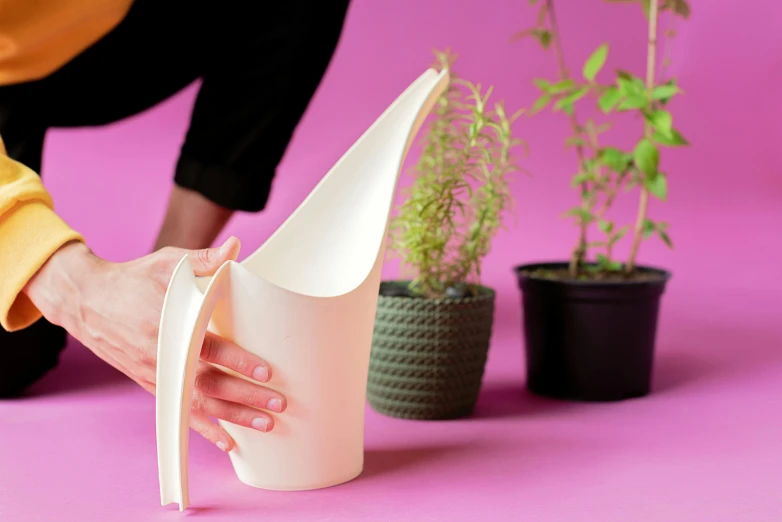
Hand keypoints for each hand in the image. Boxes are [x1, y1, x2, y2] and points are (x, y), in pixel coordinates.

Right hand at [24, 237, 284, 451]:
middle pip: (209, 382)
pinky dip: (204, 428)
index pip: (209, 348)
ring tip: (265, 425)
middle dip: (245, 396)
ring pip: (198, 402)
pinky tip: (227, 441)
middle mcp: (163, 355)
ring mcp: (157, 374)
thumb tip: (236, 247)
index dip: (238, 361)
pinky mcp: (152, 384)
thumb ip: (205, 259)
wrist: (88, 302)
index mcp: (170, 325)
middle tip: (278, 404)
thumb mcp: (168, 263)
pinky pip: (181, 411)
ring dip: (232, 416)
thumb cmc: (134, 279)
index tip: (266, 371)